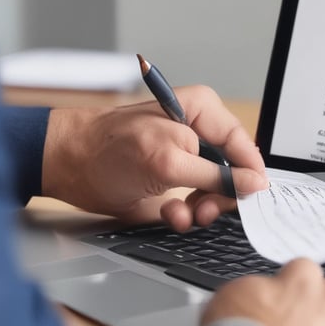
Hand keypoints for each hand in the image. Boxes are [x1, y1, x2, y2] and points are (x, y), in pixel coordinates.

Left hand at [41, 85, 267, 228]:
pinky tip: (169, 213)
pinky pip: (196, 203)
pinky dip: (183, 214)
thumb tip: (255, 182)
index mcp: (203, 111)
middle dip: (220, 195)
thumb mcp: (168, 160)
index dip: (250, 173)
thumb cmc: (109, 149)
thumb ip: (216, 174)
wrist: (69, 165)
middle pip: (233, 171)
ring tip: (183, 214)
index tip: (254, 198)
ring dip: (200, 209)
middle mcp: (199, 133)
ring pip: (216, 192)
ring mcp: (187, 158)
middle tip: (205, 210)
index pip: (243, 144)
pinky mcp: (175, 180)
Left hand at [199, 259, 324, 325]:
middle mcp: (304, 286)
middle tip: (290, 317)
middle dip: (299, 289)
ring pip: (272, 282)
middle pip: (307, 271)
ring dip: (268, 300)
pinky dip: (241, 305)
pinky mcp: (239, 285)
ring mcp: (270, 282)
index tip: (323, 320)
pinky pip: (244, 290)